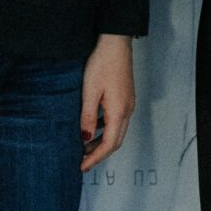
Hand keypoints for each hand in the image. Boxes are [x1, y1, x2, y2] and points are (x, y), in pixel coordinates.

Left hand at [79, 34, 135, 169]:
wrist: (115, 44)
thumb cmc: (102, 64)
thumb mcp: (89, 92)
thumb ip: (87, 117)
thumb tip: (86, 138)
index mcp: (119, 112)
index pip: (109, 144)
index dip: (95, 158)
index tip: (82, 166)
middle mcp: (127, 111)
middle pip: (116, 142)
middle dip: (99, 154)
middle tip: (82, 161)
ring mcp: (128, 104)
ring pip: (117, 132)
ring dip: (102, 142)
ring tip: (84, 147)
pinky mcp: (125, 98)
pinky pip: (116, 121)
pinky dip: (105, 130)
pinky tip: (92, 128)